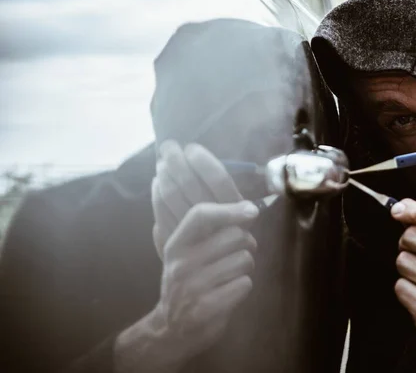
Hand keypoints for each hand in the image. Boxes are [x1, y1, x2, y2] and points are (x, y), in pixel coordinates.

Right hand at [116, 201, 258, 372]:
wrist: (170, 330)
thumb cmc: (185, 284)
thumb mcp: (182, 254)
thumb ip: (201, 228)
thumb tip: (239, 201)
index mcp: (176, 245)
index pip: (201, 214)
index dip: (230, 209)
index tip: (252, 211)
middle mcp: (181, 263)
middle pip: (235, 236)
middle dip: (246, 244)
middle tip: (239, 253)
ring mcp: (192, 286)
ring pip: (243, 260)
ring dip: (246, 267)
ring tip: (233, 274)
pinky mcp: (206, 308)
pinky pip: (244, 284)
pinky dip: (243, 287)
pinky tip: (230, 291)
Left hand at [152, 140, 242, 259]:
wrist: (210, 287)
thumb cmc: (225, 244)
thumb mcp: (232, 218)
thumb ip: (219, 193)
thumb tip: (197, 163)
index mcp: (238, 213)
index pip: (219, 180)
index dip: (204, 161)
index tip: (191, 148)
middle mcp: (218, 224)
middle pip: (192, 185)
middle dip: (177, 162)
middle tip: (169, 148)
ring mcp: (195, 235)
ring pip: (173, 196)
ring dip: (165, 175)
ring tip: (162, 164)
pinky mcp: (176, 244)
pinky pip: (161, 213)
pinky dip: (156, 195)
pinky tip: (156, 184)